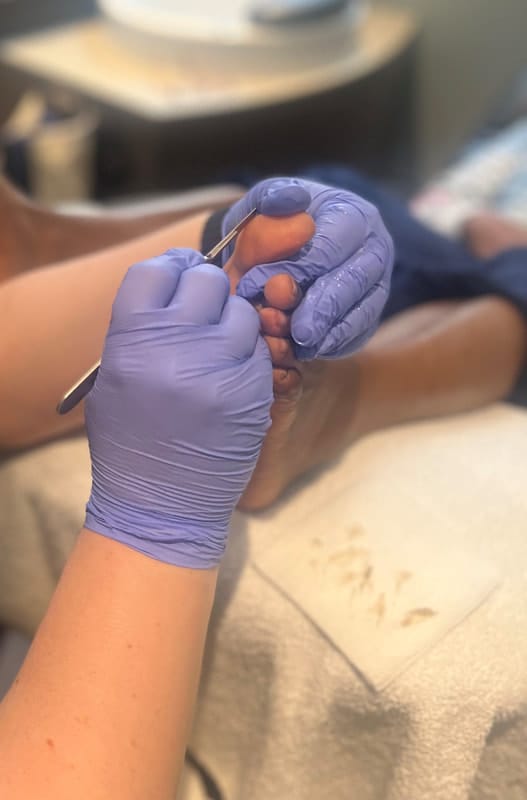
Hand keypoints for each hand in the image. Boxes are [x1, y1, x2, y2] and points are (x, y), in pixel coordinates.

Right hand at [84, 249, 272, 567]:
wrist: (160, 503)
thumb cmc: (130, 440)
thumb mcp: (114, 378)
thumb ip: (139, 327)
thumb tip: (171, 283)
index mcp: (131, 340)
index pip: (155, 270)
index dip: (169, 266)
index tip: (179, 272)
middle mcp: (176, 348)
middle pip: (205, 280)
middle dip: (204, 289)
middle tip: (202, 308)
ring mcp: (219, 369)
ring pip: (241, 311)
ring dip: (231, 320)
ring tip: (217, 346)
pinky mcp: (253, 391)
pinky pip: (258, 348)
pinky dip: (247, 352)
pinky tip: (231, 371)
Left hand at [222, 177, 393, 358]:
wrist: (282, 246)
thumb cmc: (273, 224)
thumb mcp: (264, 203)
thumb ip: (271, 198)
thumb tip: (293, 201)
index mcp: (351, 213)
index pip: (329, 245)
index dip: (298, 271)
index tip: (265, 289)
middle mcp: (374, 245)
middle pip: (353, 281)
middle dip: (322, 308)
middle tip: (298, 332)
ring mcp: (379, 280)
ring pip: (363, 310)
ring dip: (330, 332)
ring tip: (302, 346)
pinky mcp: (373, 310)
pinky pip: (362, 330)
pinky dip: (337, 343)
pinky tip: (312, 350)